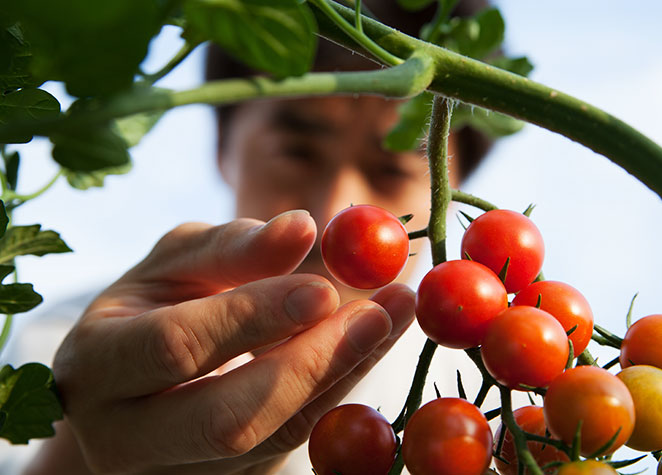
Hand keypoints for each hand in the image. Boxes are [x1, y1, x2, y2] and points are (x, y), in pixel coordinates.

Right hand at [28, 210, 414, 473]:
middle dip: (311, 364)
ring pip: (270, 440)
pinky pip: (291, 444)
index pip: (176, 346)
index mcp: (97, 365)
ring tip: (393, 313)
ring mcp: (175, 473)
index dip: (252, 318)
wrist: (133, 384)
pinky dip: (338, 392)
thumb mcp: (176, 264)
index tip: (325, 288)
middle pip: (227, 418)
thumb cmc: (151, 307)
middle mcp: (124, 435)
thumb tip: (303, 226)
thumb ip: (233, 247)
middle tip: (378, 310)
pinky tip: (372, 344)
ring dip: (341, 375)